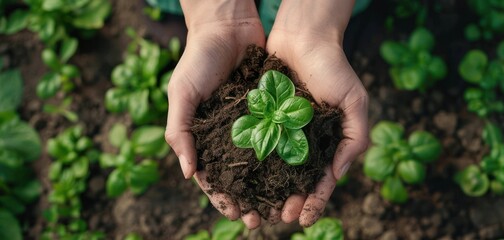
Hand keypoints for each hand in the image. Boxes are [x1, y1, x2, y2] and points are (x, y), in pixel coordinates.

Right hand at [164, 0, 264, 228]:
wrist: (227, 26)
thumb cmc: (198, 60)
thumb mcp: (181, 94)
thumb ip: (180, 132)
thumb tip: (189, 174)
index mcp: (204, 136)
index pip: (212, 176)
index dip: (222, 198)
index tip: (235, 216)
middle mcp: (229, 135)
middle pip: (240, 176)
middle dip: (250, 200)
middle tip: (263, 220)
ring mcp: (251, 123)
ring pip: (262, 162)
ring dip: (270, 185)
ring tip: (282, 204)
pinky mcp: (271, 110)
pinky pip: (279, 137)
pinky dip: (286, 156)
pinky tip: (296, 173)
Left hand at [265, 0, 369, 226]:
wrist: (303, 37)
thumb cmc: (333, 68)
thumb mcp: (355, 102)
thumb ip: (354, 138)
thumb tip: (338, 175)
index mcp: (325, 143)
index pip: (320, 180)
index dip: (314, 201)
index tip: (303, 219)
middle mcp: (301, 142)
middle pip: (293, 182)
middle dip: (286, 202)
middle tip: (276, 218)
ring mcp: (279, 132)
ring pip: (270, 170)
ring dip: (264, 192)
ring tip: (256, 210)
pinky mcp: (259, 119)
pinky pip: (253, 146)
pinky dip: (247, 165)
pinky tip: (239, 181)